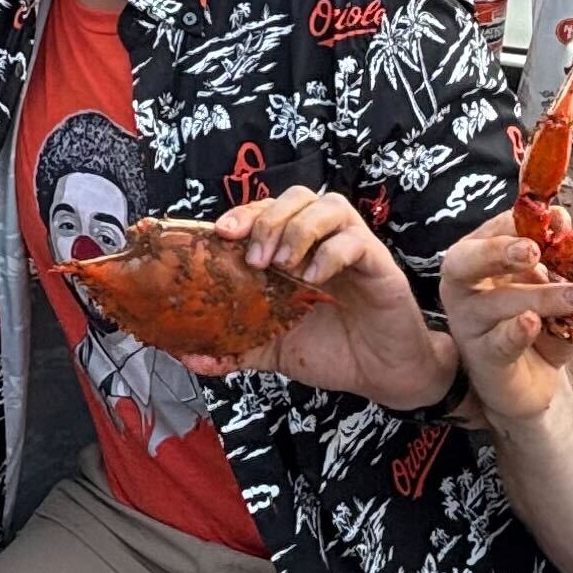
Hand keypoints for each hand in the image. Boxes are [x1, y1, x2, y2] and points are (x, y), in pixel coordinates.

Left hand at [175, 188, 458, 406]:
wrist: (382, 376)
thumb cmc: (333, 351)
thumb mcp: (273, 350)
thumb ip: (235, 349)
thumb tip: (190, 358)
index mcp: (296, 252)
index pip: (266, 212)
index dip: (243, 215)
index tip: (221, 233)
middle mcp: (324, 241)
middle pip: (296, 197)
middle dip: (268, 219)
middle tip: (254, 259)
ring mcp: (354, 248)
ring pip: (328, 206)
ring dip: (299, 228)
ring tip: (284, 265)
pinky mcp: (380, 264)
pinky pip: (357, 240)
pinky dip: (331, 252)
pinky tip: (315, 278)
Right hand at [438, 223, 572, 426]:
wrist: (536, 380)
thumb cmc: (539, 323)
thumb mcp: (555, 284)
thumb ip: (558, 256)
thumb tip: (561, 219)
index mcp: (480, 258)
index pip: (492, 230)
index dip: (520, 222)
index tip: (559, 220)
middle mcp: (465, 287)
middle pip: (464, 260)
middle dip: (497, 250)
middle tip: (533, 250)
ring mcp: (469, 324)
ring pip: (498, 303)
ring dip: (543, 297)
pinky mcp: (484, 359)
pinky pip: (498, 343)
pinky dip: (516, 332)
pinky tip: (532, 323)